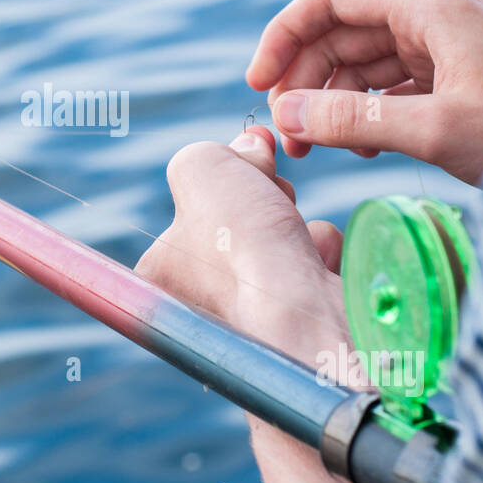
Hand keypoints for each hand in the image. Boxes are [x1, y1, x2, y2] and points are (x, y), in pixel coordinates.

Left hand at [135, 127, 427, 482]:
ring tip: (299, 235)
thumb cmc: (240, 246)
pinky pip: (313, 273)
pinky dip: (323, 257)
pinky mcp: (302, 332)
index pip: (189, 212)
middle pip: (238, 226)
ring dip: (298, 227)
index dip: (226, 176)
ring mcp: (253, 325)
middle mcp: (198, 308)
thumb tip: (244, 150)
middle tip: (274, 192)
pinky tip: (323, 262)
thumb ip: (205, 154)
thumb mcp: (199, 169)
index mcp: (159, 278)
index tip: (249, 152)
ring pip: (280, 246)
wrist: (302, 315)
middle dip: (265, 197)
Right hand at [246, 0, 482, 183]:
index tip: (258, 83)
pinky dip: (366, 112)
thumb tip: (285, 118)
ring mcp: (445, 46)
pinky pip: (390, 85)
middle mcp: (432, 15)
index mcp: (427, 6)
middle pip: (341, 33)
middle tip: (289, 138)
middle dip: (306, 81)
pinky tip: (362, 148)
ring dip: (332, 102)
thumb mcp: (434, 129)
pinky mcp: (455, 77)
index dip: (284, 35)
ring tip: (318, 151)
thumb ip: (354, 121)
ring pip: (362, 62)